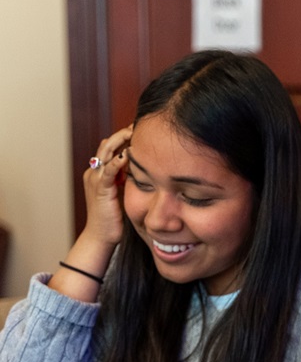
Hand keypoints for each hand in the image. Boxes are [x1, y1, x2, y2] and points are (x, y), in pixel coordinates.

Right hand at [83, 125, 132, 248]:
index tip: (141, 129)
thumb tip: (145, 170)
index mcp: (100, 172)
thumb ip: (129, 180)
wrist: (101, 236)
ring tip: (135, 131)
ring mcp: (95, 179)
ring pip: (106, 152)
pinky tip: (128, 154)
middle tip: (140, 124)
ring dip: (120, 141)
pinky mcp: (101, 190)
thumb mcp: (123, 192)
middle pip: (107, 144)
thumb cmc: (114, 218)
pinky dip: (117, 161)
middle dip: (123, 133)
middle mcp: (95, 172)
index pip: (111, 147)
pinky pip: (108, 172)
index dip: (124, 137)